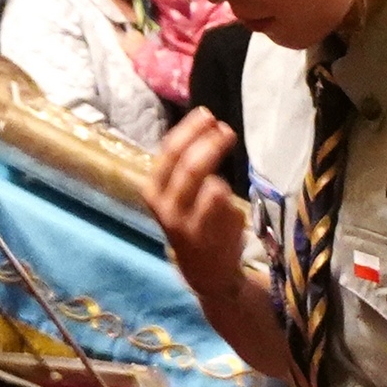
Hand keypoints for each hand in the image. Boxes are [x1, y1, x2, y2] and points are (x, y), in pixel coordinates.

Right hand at [144, 107, 245, 301]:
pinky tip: (231, 203)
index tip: (209, 116)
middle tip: (227, 131)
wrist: (204, 270)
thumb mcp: (175, 192)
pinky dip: (233, 197)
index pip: (168, 153)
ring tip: (228, 146)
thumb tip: (205, 121)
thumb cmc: (190, 220)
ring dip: (221, 167)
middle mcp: (167, 208)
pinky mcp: (212, 237)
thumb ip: (183, 162)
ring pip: (212, 186)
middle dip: (211, 144)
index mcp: (153, 191)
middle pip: (190, 167)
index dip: (190, 131)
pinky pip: (229, 204)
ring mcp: (190, 225)